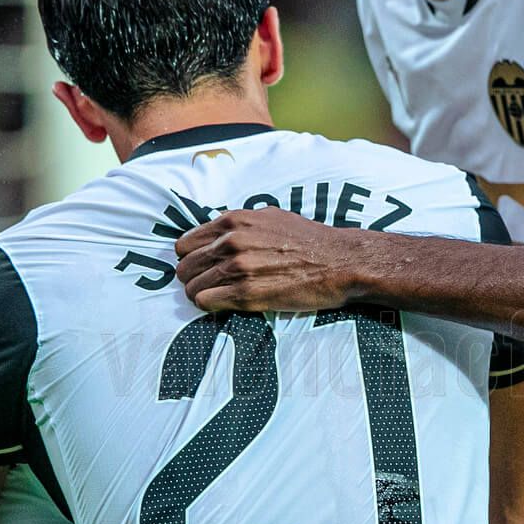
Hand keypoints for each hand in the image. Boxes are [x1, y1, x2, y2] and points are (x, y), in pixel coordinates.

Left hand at [175, 209, 360, 311]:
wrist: (338, 262)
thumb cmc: (309, 240)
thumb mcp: (271, 217)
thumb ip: (240, 223)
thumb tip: (220, 231)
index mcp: (234, 221)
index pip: (186, 243)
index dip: (191, 257)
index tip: (200, 266)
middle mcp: (231, 242)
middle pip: (185, 267)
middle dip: (192, 278)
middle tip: (206, 286)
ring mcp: (237, 268)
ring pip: (192, 287)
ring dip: (200, 295)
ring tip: (216, 298)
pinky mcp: (246, 294)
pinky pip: (206, 302)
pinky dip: (210, 306)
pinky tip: (223, 305)